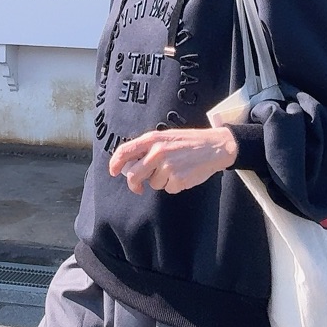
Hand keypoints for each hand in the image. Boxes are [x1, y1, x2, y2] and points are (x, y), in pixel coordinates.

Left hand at [108, 127, 236, 194]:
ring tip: (175, 169)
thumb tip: (129, 166)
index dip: (115, 163)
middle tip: (139, 186)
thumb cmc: (187, 142)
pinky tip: (183, 174)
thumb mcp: (166, 137)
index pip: (125, 151)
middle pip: (134, 176)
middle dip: (134, 184)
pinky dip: (174, 185)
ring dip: (161, 181)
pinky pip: (168, 189)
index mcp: (152, 139)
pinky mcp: (178, 179)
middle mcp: (157, 152)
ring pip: (153, 184)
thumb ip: (147, 148)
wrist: (213, 146)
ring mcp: (168, 166)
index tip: (113, 171)